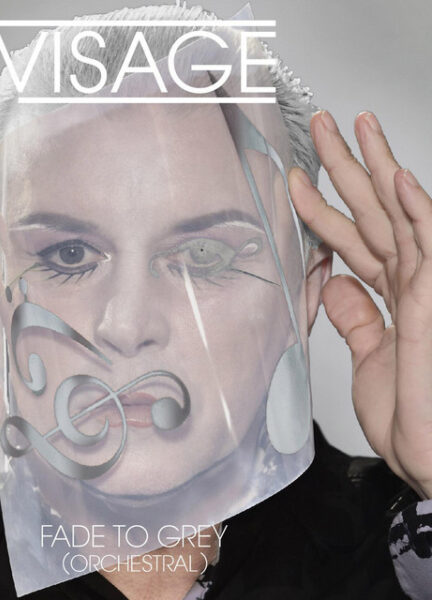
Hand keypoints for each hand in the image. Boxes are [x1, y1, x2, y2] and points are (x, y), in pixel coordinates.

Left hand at [289, 110, 431, 499]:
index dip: (320, 207)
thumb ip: (356, 318)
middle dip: (347, 167)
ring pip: (401, 215)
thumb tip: (334, 284)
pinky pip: (430, 249)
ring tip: (358, 126)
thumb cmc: (414, 417)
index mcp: (391, 294)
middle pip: (373, 212)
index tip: (294, 180)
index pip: (350, 238)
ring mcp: (429, 288)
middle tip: (324, 125)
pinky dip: (415, 211)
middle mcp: (411, 282)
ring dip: (379, 168)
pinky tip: (397, 178)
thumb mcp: (368, 359)